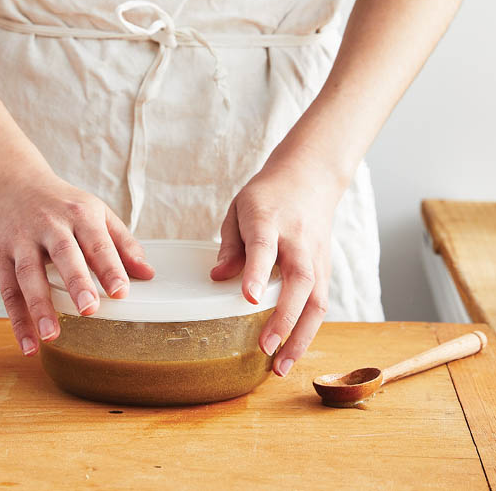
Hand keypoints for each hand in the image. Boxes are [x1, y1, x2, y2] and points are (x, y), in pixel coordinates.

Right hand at [0, 166, 154, 356]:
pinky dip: (17, 319)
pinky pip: (7, 290)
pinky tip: (28, 343)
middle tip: (89, 309)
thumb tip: (147, 274)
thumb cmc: (62, 204)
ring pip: (30, 273)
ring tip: (52, 335)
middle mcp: (50, 224)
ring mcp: (22, 240)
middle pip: (64, 253)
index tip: (122, 292)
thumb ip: (122, 243)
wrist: (13, 183)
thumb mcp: (96, 213)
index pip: (97, 241)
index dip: (110, 267)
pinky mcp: (0, 256)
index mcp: (79, 214)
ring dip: (39, 305)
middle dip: (76, 281)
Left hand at [211, 149, 343, 376]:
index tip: (248, 298)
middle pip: (299, 280)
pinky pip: (321, 303)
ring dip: (301, 336)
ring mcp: (316, 255)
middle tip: (265, 347)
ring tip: (281, 367)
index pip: (264, 247)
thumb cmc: (268, 195)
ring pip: (317, 299)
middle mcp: (298, 240)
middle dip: (284, 317)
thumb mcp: (239, 208)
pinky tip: (293, 351)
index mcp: (269, 220)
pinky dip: (308, 330)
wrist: (310, 178)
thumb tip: (218, 278)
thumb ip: (230, 245)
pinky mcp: (326, 268)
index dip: (257, 272)